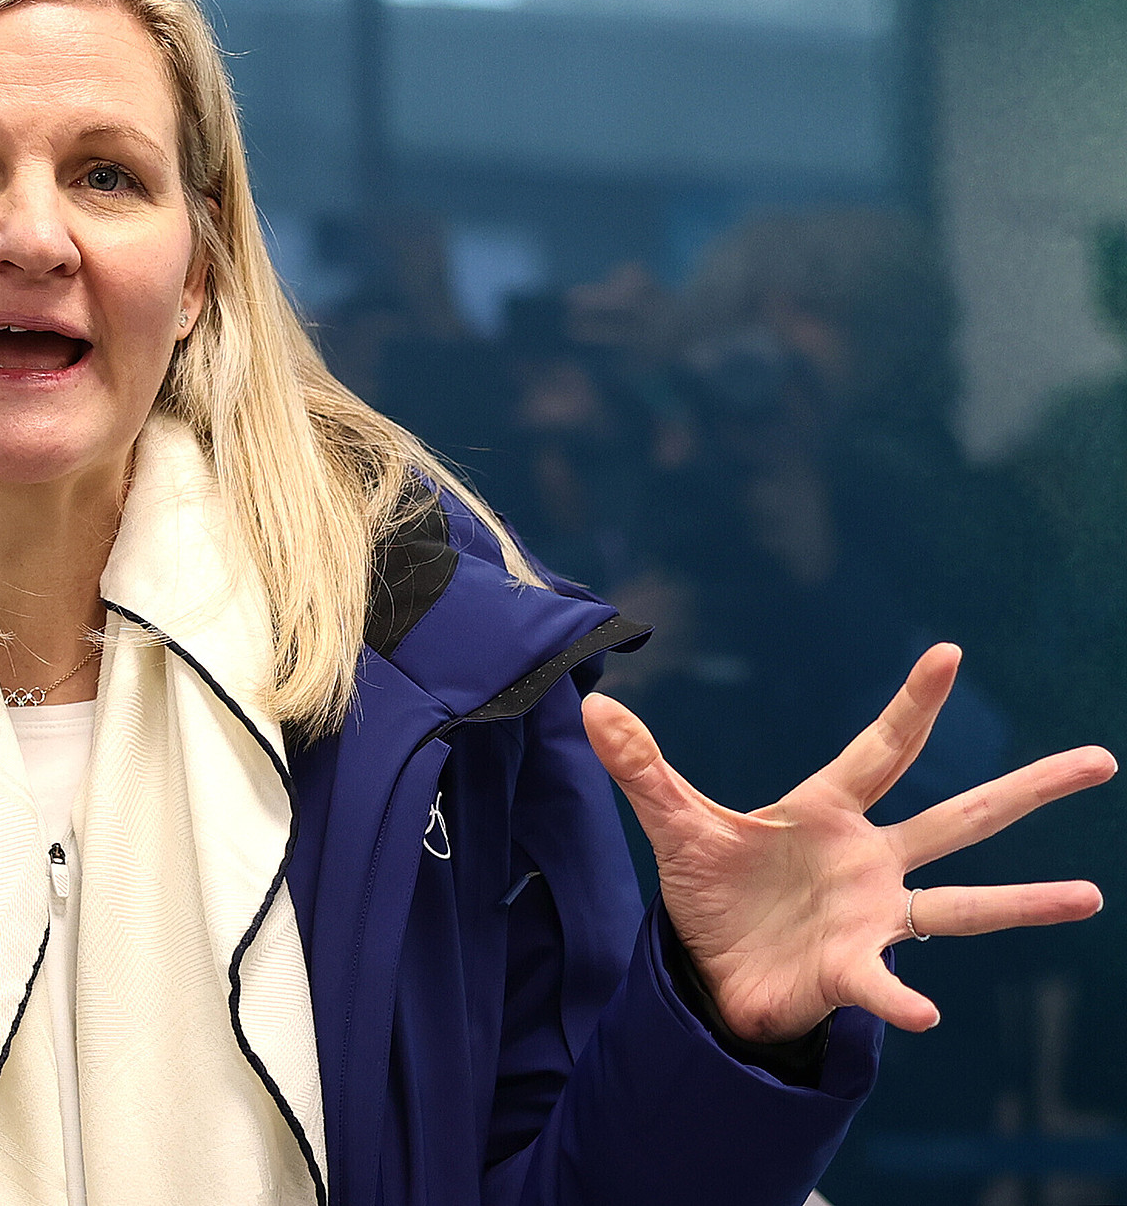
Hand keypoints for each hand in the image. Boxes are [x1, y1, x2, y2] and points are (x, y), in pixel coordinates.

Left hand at [583, 643, 1112, 1042]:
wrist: (712, 973)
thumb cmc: (711, 893)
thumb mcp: (673, 826)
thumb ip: (640, 767)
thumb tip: (591, 704)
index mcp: (827, 811)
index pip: (880, 749)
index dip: (913, 704)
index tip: (949, 654)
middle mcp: (869, 859)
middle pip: (959, 816)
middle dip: (1026, 789)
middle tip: (1100, 760)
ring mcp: (873, 915)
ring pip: (964, 903)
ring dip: (1024, 902)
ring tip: (1088, 895)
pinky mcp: (855, 967)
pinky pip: (885, 981)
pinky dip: (898, 996)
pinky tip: (923, 1013)